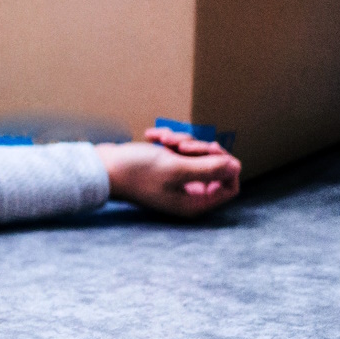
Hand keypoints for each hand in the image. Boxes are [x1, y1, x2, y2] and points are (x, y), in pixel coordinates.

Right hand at [97, 127, 241, 217]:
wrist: (102, 167)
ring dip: (181, 141)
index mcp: (194, 202)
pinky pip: (179, 151)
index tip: (208, 151)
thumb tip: (236, 166)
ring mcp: (176, 181)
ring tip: (163, 139)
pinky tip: (153, 136)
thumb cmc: (137, 172)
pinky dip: (168, 140)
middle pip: (214, 167)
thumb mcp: (176, 168)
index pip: (229, 186)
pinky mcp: (165, 169)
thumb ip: (209, 168)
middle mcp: (188, 194)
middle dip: (198, 149)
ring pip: (196, 155)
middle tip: (180, 144)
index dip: (224, 165)